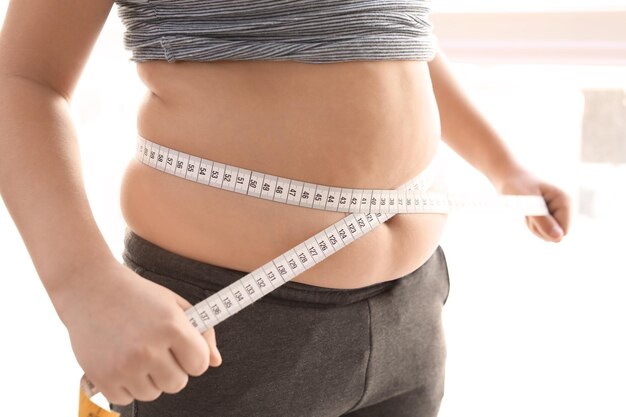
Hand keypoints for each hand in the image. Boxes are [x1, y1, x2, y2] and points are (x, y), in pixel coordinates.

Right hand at [51, 260, 221, 405]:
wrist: (90, 289)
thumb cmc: (139, 296)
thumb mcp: (175, 305)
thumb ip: (202, 332)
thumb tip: (216, 362)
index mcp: (172, 327)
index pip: (200, 364)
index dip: (193, 357)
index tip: (183, 348)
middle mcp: (149, 349)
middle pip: (178, 383)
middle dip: (173, 369)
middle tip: (158, 350)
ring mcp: (124, 366)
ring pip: (153, 394)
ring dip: (150, 379)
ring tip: (137, 353)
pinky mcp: (103, 378)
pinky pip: (127, 399)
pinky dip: (127, 386)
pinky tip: (121, 361)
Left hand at [493, 168, 571, 241]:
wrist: (508, 177)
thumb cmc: (516, 187)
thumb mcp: (527, 204)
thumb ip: (543, 222)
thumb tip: (559, 239)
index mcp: (565, 200)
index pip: (563, 231)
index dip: (545, 230)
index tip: (532, 214)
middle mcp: (565, 206)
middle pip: (555, 235)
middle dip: (538, 228)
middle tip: (527, 212)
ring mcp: (558, 211)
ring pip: (548, 234)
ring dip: (533, 226)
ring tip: (526, 211)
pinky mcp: (551, 214)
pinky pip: (543, 231)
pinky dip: (532, 225)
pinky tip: (528, 213)